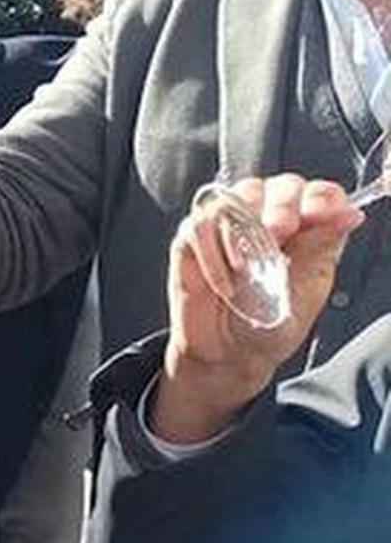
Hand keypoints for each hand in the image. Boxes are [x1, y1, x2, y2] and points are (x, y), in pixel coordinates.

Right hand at [153, 175, 362, 442]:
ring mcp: (228, 229)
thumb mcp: (307, 291)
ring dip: (242, 223)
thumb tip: (350, 214)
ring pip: (235, 195)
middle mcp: (268, 223)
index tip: (317, 213)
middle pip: (276, 186)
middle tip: (278, 232)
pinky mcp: (193, 242)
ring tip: (246, 263)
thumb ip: (323, 248)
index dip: (319, 196)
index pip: (317, 194)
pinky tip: (221, 278)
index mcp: (306, 233)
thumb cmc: (269, 328)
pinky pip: (197, 224)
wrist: (226, 356)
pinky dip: (209, 249)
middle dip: (280, 204)